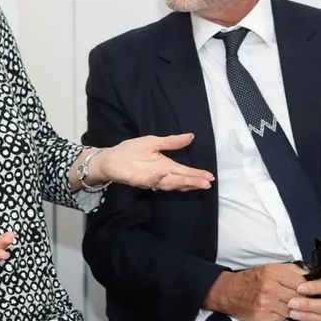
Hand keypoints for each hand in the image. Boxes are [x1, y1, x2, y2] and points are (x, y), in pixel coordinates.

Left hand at [92, 134, 213, 191]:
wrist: (111, 158)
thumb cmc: (131, 151)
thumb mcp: (154, 142)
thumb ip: (172, 142)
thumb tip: (191, 136)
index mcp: (165, 165)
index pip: (184, 172)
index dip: (196, 175)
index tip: (209, 177)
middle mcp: (160, 175)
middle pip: (179, 180)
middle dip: (193, 182)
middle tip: (206, 183)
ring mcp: (149, 179)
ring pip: (168, 183)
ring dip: (181, 183)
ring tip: (194, 182)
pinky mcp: (137, 180)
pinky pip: (149, 180)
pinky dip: (156, 178)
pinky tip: (164, 174)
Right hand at [203, 263, 307, 320]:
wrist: (228, 291)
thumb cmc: (251, 279)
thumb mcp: (269, 268)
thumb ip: (289, 270)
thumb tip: (308, 275)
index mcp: (273, 272)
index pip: (301, 282)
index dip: (308, 288)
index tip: (311, 290)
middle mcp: (269, 287)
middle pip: (298, 296)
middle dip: (304, 299)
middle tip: (308, 300)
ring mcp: (266, 302)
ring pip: (292, 308)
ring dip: (295, 308)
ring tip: (295, 306)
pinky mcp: (262, 315)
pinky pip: (282, 317)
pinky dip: (285, 314)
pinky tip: (282, 310)